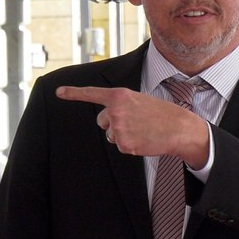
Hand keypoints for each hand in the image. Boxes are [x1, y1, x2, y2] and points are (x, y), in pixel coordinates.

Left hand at [56, 86, 209, 167]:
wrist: (179, 128)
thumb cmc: (160, 113)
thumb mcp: (138, 100)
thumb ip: (119, 105)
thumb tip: (105, 118)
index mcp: (119, 96)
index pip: (92, 94)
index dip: (73, 93)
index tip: (58, 92)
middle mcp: (115, 110)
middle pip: (101, 121)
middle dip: (113, 123)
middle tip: (135, 121)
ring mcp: (118, 128)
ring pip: (110, 135)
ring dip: (122, 134)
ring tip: (142, 129)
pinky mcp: (123, 144)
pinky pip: (120, 146)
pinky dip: (130, 145)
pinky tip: (143, 139)